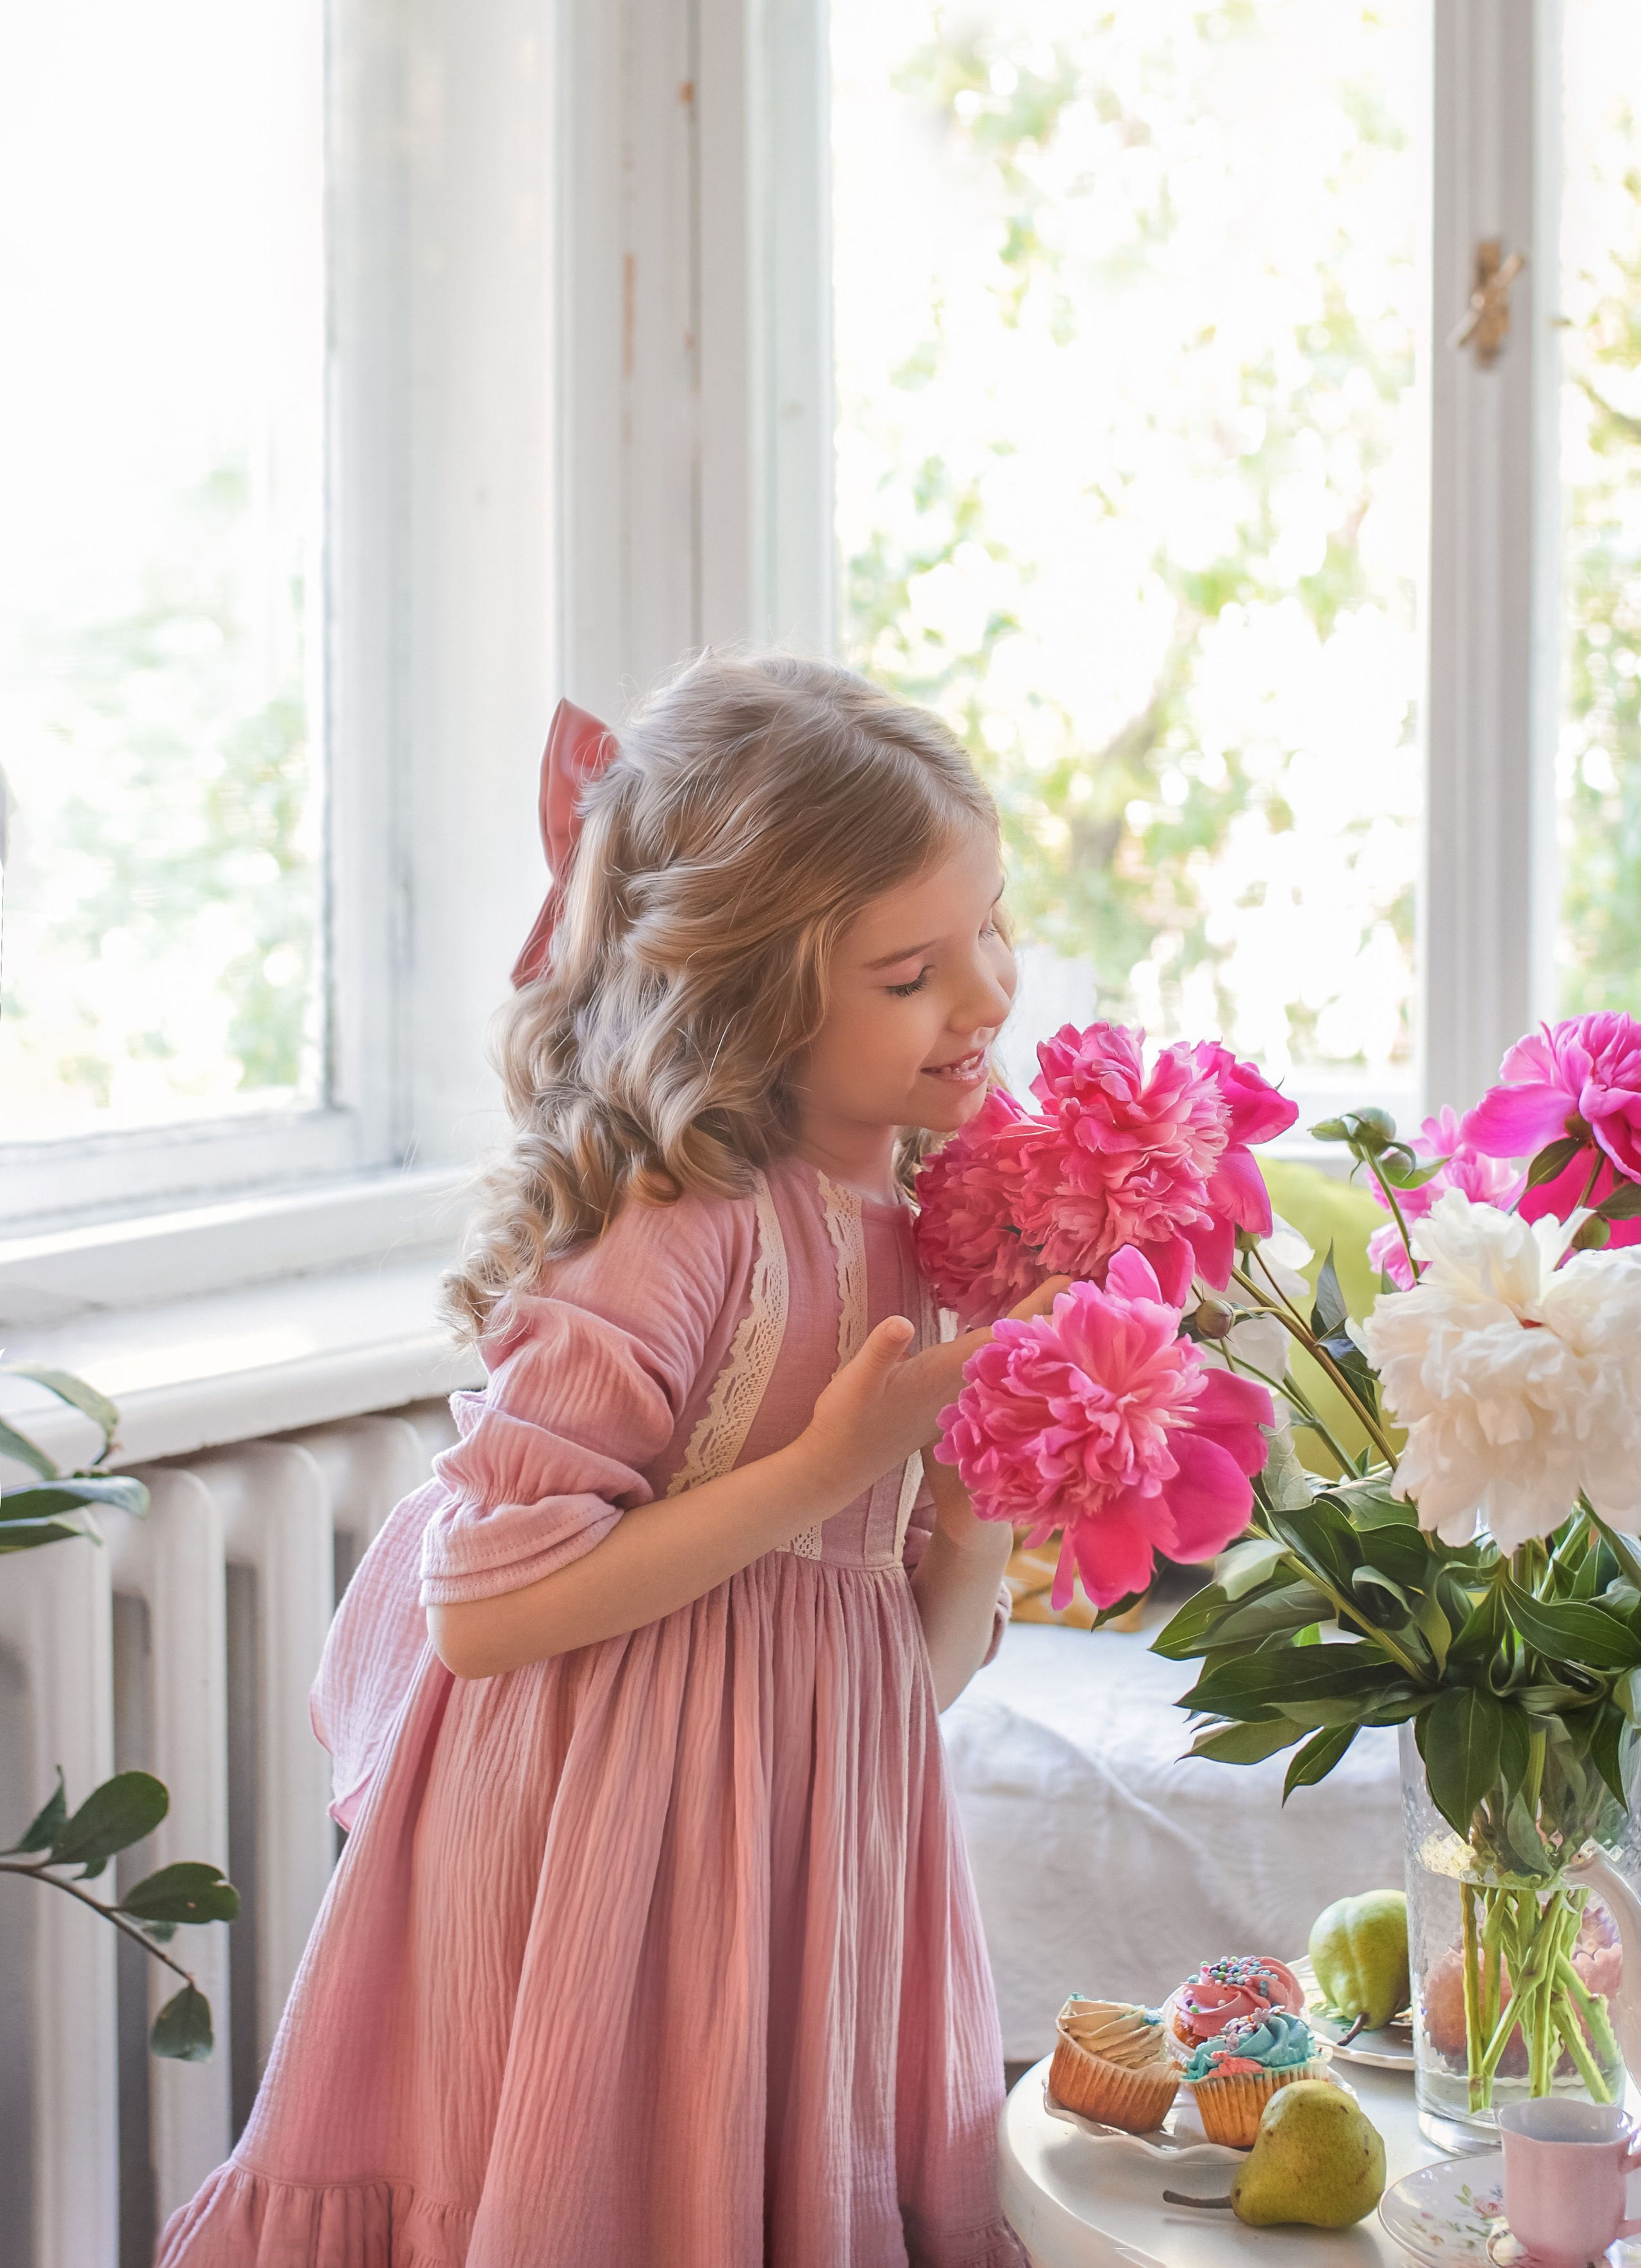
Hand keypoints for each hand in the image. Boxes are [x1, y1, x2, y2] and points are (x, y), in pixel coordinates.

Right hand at [799, 1276, 1076, 1499]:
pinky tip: (1020, 1340)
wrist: (839, 1464)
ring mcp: (960, 1397)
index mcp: (951, 1374)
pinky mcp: (950, 1403)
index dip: (1039, 1309)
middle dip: (1050, 1318)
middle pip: (1020, 1349)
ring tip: (1065, 1307)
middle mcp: (965, 1387)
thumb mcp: (855, 1381)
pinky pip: (994, 1370)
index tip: (1073, 1281)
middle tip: (1086, 1284)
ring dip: (1036, 1336)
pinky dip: (1012, 1351)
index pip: (1007, 1337)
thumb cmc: (846, 1420)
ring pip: (1011, 1362)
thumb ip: (880, 1351)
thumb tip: (900, 1323)